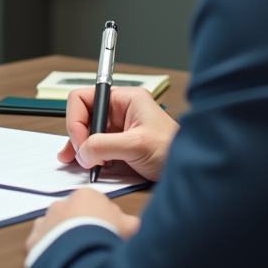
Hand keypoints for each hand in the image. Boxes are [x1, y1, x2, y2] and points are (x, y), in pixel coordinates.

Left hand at [25, 188, 138, 253]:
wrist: (81, 254)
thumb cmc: (105, 236)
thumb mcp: (129, 226)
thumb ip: (131, 220)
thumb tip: (137, 222)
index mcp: (86, 196)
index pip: (96, 203)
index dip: (104, 218)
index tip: (108, 230)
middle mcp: (63, 203)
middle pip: (75, 213)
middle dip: (82, 224)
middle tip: (93, 241)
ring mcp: (47, 219)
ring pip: (56, 225)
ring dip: (64, 234)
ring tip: (76, 250)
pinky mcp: (35, 237)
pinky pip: (42, 239)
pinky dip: (49, 246)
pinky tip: (61, 254)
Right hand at [57, 86, 178, 181]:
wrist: (191, 169)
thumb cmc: (172, 149)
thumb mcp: (136, 145)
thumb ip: (104, 146)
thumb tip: (81, 152)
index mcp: (124, 99)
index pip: (84, 98)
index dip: (76, 120)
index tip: (80, 143)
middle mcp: (119, 111)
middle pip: (83, 116)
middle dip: (77, 136)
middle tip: (79, 157)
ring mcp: (118, 129)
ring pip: (87, 133)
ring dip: (80, 148)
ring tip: (77, 163)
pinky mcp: (118, 145)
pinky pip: (95, 147)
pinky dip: (87, 156)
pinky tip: (86, 166)